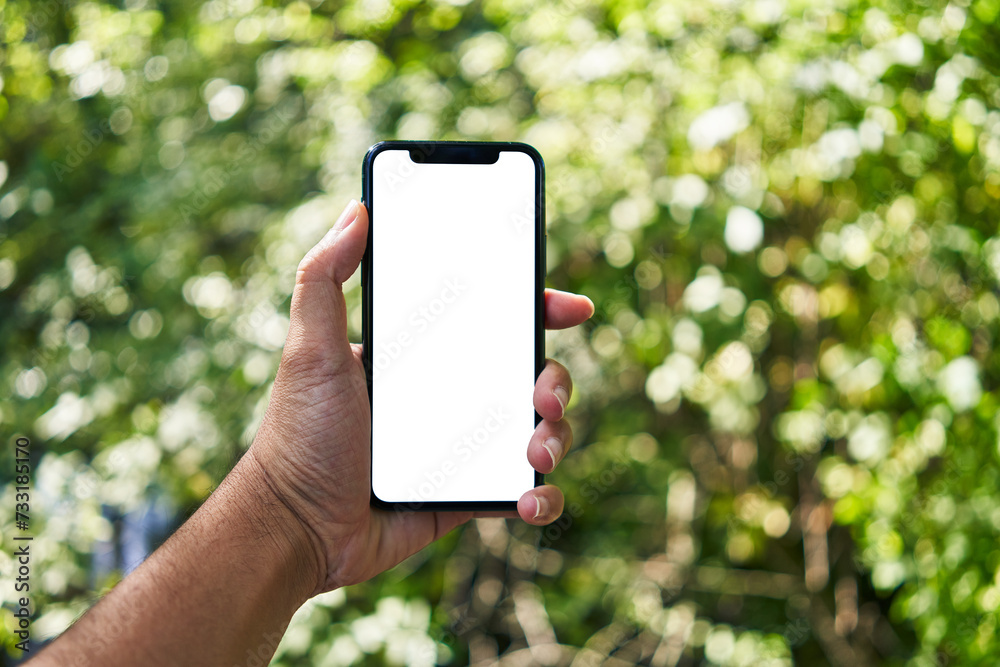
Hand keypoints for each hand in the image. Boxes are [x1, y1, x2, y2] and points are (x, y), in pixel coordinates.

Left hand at [249, 199, 593, 595]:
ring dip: (556, 437)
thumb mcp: (309, 349)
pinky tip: (526, 500)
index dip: (537, 309)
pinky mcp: (468, 495)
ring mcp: (464, 447)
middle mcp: (451, 395)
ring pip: (539, 431)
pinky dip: (541, 496)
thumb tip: (355, 210)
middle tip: (543, 395)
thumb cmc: (299, 436)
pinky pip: (524, 491)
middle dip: (557, 380)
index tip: (570, 307)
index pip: (492, 320)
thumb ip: (324, 279)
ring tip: (536, 452)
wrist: (296, 528)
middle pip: (530, 374)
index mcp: (423, 356)